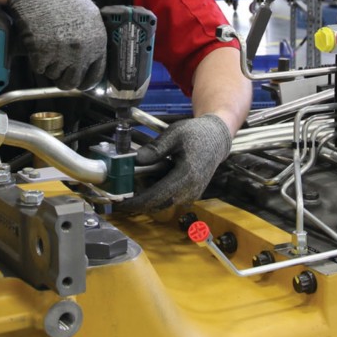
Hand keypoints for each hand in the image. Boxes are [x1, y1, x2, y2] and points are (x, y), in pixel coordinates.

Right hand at [6, 0, 105, 89]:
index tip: (79, 81)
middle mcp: (82, 52)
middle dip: (64, 78)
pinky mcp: (42, 55)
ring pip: (53, 75)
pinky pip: (39, 68)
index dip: (85, 80)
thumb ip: (92, 38)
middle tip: (57, 70)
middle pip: (72, 82)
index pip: (95, 74)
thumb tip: (88, 57)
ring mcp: (62, 55)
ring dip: (49, 66)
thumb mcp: (89, 16)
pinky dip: (36, 60)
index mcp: (97, 43)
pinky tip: (38, 44)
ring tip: (46, 47)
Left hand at [116, 114, 231, 213]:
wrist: (218, 138)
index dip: (136, 202)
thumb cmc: (196, 134)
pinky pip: (170, 198)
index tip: (119, 203)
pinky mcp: (191, 194)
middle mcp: (190, 190)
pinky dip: (158, 190)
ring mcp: (192, 194)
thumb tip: (136, 160)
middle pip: (157, 203)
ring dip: (149, 193)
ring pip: (163, 202)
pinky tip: (155, 174)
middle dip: (139, 197)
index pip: (156, 196)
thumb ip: (155, 149)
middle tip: (125, 184)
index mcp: (186, 176)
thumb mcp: (174, 134)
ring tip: (142, 174)